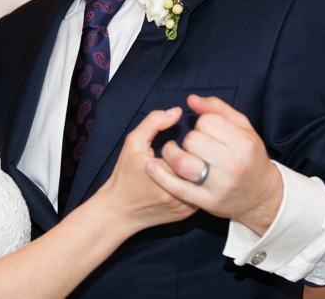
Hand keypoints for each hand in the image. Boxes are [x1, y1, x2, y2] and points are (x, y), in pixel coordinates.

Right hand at [99, 107, 196, 229]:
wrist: (119, 211)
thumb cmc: (124, 175)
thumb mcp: (133, 143)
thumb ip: (154, 123)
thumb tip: (177, 111)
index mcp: (165, 174)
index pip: (192, 150)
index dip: (188, 143)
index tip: (177, 143)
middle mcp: (178, 193)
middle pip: (202, 165)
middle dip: (197, 154)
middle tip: (188, 150)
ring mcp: (185, 206)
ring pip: (205, 180)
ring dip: (201, 168)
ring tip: (189, 161)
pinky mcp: (188, 213)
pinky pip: (202, 193)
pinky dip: (198, 182)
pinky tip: (189, 176)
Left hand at [146, 95, 282, 235]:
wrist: (261, 197)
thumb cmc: (249, 158)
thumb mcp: (243, 129)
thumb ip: (218, 110)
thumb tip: (191, 99)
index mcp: (243, 143)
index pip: (207, 121)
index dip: (202, 123)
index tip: (207, 131)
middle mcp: (233, 165)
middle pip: (192, 140)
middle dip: (188, 139)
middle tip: (194, 144)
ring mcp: (220, 185)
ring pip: (182, 163)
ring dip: (171, 154)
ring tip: (173, 152)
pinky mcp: (208, 202)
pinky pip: (178, 188)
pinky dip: (160, 177)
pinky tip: (151, 167)